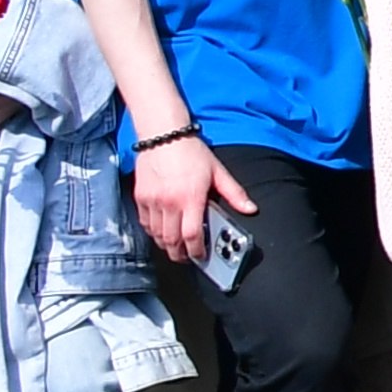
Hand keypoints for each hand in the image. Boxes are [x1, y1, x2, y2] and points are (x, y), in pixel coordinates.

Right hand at [133, 128, 256, 263]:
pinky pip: (145, 223)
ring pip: (157, 235)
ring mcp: (152, 201)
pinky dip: (153, 231)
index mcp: (190, 198)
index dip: (196, 251)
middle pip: (172, 241)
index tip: (200, 255)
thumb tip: (251, 208)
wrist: (163, 134)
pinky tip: (162, 231)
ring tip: (176, 247)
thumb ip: (234, 193)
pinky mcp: (140, 197)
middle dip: (180, 254)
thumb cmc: (191, 151)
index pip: (192, 235)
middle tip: (187, 257)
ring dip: (166, 245)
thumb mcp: (218, 171)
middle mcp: (169, 202)